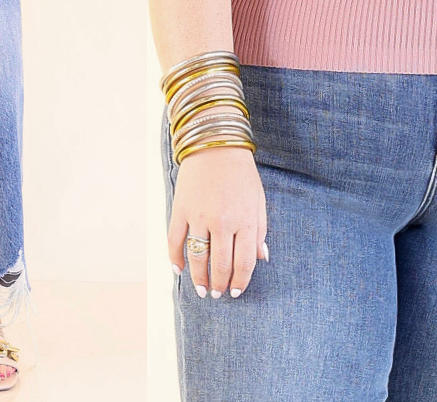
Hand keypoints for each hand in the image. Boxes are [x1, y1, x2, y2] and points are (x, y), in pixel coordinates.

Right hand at [168, 145, 267, 299]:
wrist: (215, 143)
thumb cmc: (241, 172)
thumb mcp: (258, 200)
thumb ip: (260, 230)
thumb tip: (261, 258)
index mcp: (245, 220)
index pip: (243, 263)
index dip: (240, 282)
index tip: (236, 292)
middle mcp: (223, 222)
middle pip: (221, 265)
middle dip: (220, 285)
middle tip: (218, 293)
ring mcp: (200, 216)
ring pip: (198, 258)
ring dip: (199, 279)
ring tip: (202, 290)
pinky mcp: (181, 208)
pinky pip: (175, 240)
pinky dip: (175, 258)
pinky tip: (179, 270)